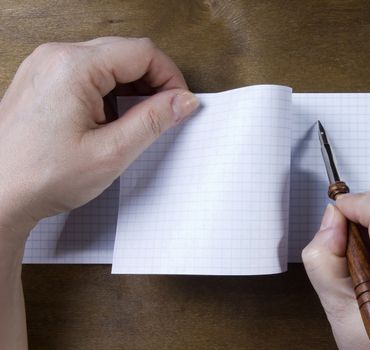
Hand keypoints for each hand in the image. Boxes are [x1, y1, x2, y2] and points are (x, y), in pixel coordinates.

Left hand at [0, 37, 198, 236]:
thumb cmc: (41, 176)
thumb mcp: (111, 152)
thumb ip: (153, 121)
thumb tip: (184, 101)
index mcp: (73, 67)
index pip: (142, 52)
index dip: (170, 77)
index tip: (180, 105)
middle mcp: (56, 57)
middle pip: (126, 52)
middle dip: (154, 81)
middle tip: (166, 113)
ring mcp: (46, 66)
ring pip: (109, 61)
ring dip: (133, 86)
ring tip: (139, 120)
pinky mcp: (43, 79)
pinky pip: (89, 72)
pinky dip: (110, 91)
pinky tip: (113, 118)